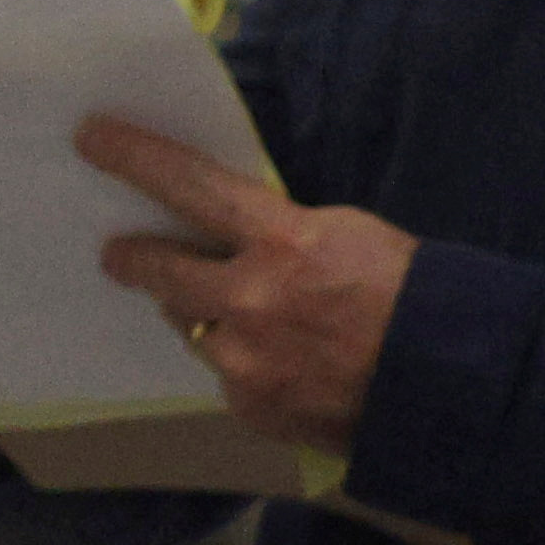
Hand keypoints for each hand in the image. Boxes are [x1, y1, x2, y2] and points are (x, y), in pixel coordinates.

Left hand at [81, 118, 416, 456]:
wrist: (452, 384)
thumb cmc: (417, 296)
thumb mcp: (352, 236)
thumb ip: (281, 235)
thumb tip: (228, 236)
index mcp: (284, 243)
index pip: (191, 188)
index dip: (136, 159)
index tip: (92, 138)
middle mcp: (249, 302)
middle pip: (161, 271)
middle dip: (135, 259)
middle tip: (117, 253)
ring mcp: (244, 361)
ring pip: (192, 327)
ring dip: (208, 317)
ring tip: (251, 317)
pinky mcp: (248, 406)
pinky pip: (226, 375)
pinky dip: (245, 365)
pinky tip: (288, 365)